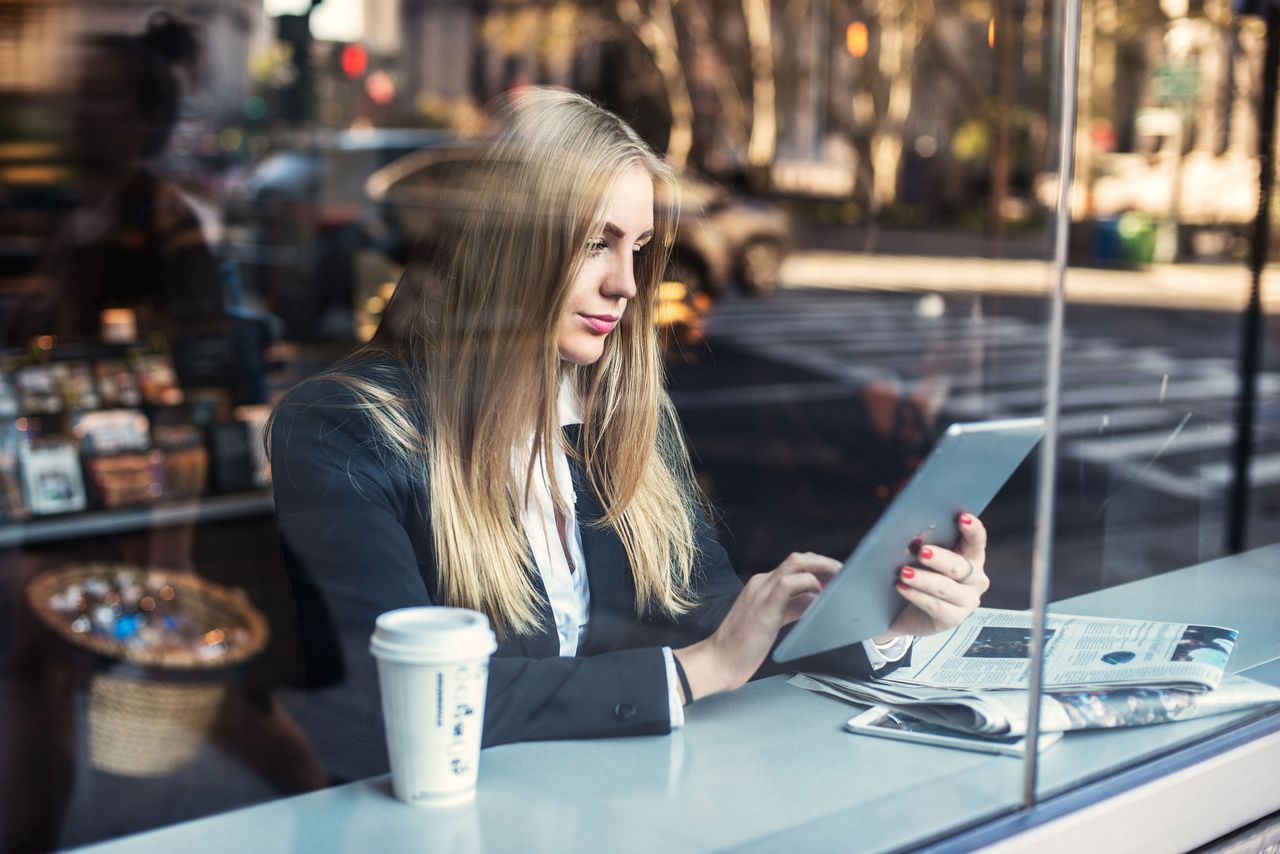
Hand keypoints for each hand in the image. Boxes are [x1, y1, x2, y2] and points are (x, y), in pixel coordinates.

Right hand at [674, 552, 838, 702]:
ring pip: (796, 563)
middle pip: (798, 558)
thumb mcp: (772, 621)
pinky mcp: (764, 606)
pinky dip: (809, 584)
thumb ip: (792, 608)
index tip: (836, 577)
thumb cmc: (743, 646)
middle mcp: (761, 582)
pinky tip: (820, 595)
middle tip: (844, 575)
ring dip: (823, 567)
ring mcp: (761, 591)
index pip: (795, 566)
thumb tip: (814, 601)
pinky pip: (789, 583)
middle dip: (825, 562)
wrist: (718, 661)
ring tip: (840, 579)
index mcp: (762, 585)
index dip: (818, 567)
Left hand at [879, 512, 988, 638]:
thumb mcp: (921, 557)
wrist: (906, 611)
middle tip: (921, 551)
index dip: (972, 529)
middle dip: (940, 558)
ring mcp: (967, 600)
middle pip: (959, 566)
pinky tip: (901, 588)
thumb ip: (922, 543)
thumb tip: (911, 534)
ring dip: (923, 579)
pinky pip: (935, 606)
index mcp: (971, 557)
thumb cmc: (918, 574)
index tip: (962, 517)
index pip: (976, 541)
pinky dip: (917, 596)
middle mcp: (975, 579)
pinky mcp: (954, 618)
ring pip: (946, 587)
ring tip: (903, 572)